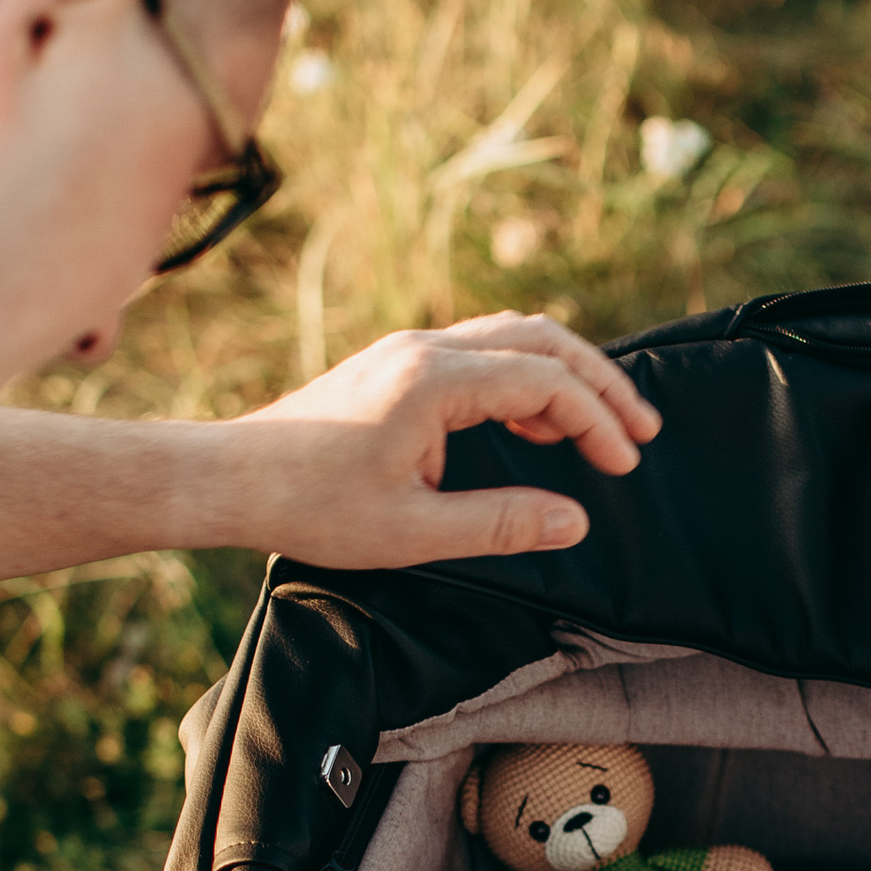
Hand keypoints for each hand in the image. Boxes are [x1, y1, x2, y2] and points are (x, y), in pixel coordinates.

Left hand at [225, 317, 660, 566]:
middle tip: (641, 430)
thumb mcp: (413, 532)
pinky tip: (533, 425)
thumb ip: (502, 524)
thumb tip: (577, 520)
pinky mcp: (395, 364)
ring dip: (562, 377)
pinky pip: (479, 353)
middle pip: (540, 339)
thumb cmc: (312, 507)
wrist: (229, 478)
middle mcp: (425, 349)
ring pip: (511, 338)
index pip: (545, 380)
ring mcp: (408, 350)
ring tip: (596, 430)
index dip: (597, 421)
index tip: (625, 465)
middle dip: (598, 383)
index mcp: (434, 380)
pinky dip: (522, 380)